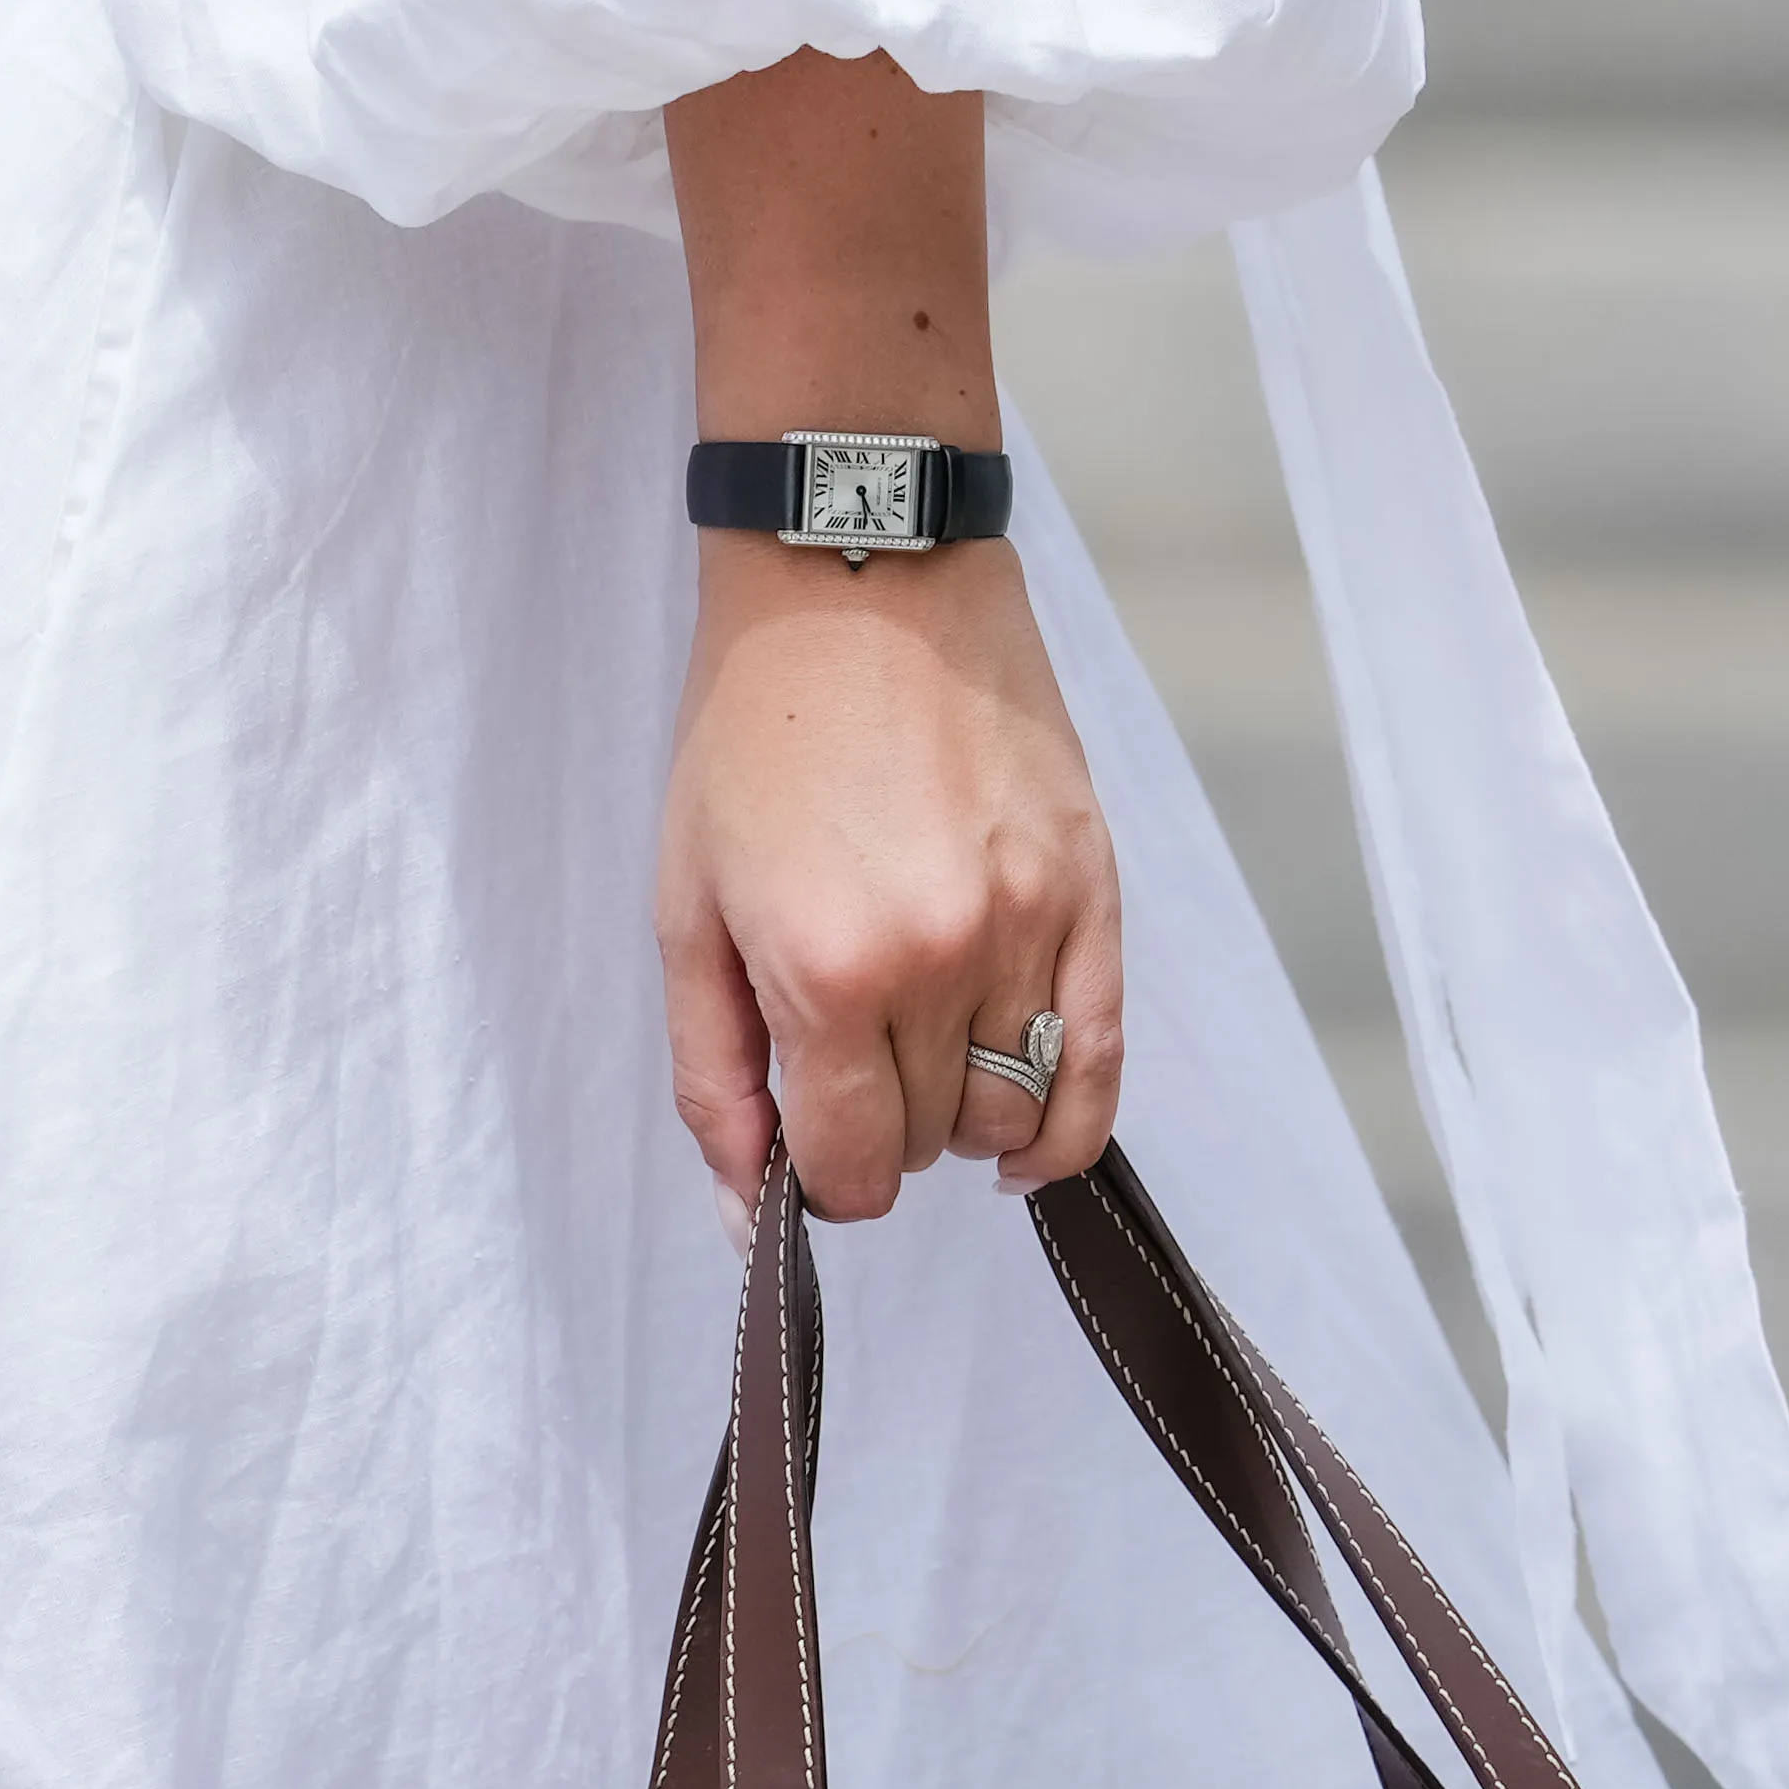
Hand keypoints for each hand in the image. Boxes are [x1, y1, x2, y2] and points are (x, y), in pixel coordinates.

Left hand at [652, 51, 1116, 1224]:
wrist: (860, 577)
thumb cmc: (757, 736)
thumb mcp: (687, 910)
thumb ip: (713, 1075)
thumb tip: (747, 1212)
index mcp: (826, 970)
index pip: (853, 1166)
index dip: (823, 1178)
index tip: (810, 1143)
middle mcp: (941, 960)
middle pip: (933, 1140)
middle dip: (887, 1128)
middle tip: (853, 1061)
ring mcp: (1031, 924)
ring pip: (1016, 1113)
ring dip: (966, 1115)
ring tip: (926, 1057)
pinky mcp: (1093, 888)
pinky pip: (1101, 1060)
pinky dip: (1067, 1125)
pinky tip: (1029, 1144)